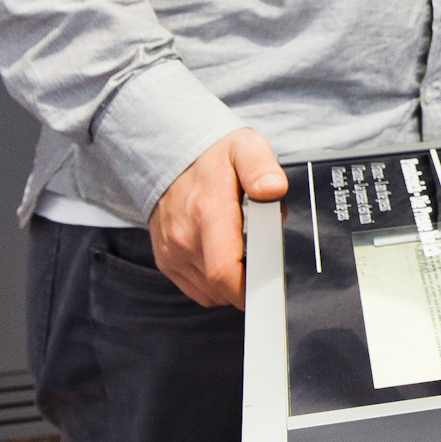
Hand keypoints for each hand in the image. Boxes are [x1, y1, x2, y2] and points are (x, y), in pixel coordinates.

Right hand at [149, 127, 288, 308]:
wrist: (170, 156)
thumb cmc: (215, 156)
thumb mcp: (245, 148)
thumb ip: (261, 168)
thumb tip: (274, 189)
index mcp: (208, 213)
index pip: (225, 273)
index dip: (251, 290)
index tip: (272, 285)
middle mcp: (184, 238)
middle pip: (222, 288)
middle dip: (250, 283)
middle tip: (264, 260)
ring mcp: (172, 252)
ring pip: (211, 293)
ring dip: (232, 283)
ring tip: (242, 251)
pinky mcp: (166, 261)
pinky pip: (197, 289)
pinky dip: (215, 285)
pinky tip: (225, 258)